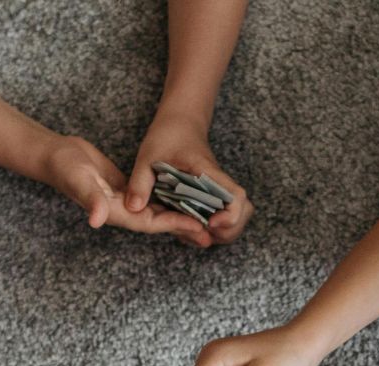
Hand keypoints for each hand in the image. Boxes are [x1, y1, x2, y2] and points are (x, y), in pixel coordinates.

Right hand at [40, 134, 209, 245]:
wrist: (56, 156)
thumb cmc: (65, 167)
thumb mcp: (79, 181)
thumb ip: (90, 199)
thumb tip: (97, 220)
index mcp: (114, 212)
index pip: (151, 222)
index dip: (175, 224)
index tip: (198, 226)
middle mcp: (122, 211)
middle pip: (159, 222)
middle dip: (184, 226)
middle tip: (212, 232)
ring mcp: (125, 203)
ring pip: (158, 212)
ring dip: (180, 216)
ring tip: (206, 219)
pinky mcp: (126, 191)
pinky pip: (153, 200)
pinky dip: (170, 201)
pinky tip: (187, 199)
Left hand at [125, 113, 252, 245]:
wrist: (181, 121)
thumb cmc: (167, 134)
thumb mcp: (147, 156)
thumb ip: (140, 182)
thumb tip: (133, 209)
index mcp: (208, 172)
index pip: (236, 196)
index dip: (229, 216)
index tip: (210, 222)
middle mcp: (219, 183)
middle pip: (245, 212)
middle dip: (228, 231)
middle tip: (202, 232)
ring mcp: (219, 189)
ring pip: (239, 216)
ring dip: (224, 232)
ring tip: (198, 232)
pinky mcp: (214, 194)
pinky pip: (225, 215)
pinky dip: (216, 228)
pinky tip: (193, 227)